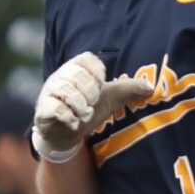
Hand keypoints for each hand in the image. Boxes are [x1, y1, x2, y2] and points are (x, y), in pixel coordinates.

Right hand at [32, 53, 151, 160]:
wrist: (67, 133)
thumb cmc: (87, 108)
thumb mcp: (110, 99)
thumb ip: (128, 90)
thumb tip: (152, 87)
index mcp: (77, 68)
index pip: (86, 59)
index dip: (97, 73)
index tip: (102, 86)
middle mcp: (61, 76)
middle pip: (76, 74)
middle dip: (89, 91)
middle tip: (92, 104)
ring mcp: (50, 92)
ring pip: (64, 90)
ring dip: (80, 105)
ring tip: (84, 114)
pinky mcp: (42, 109)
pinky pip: (53, 107)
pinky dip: (67, 116)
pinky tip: (74, 122)